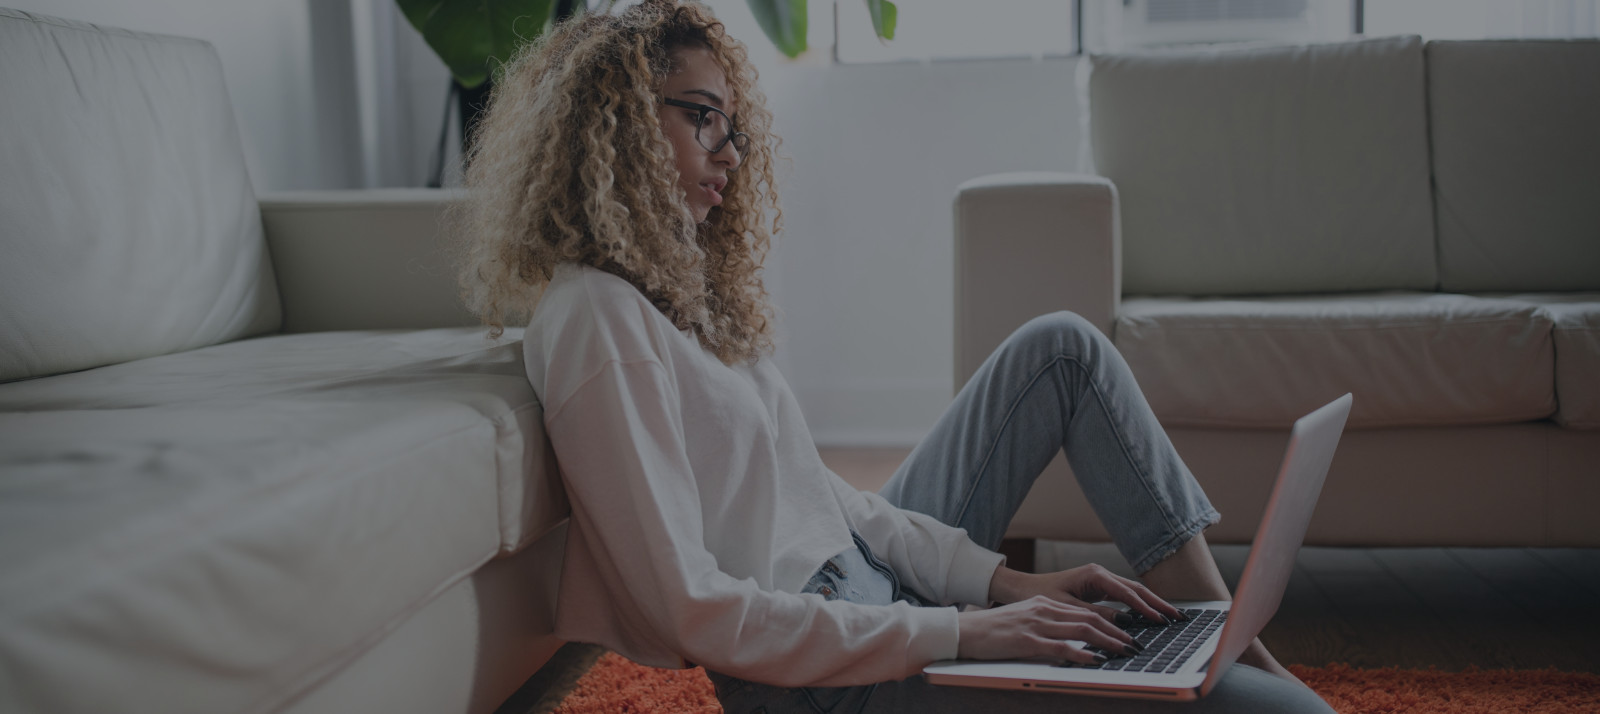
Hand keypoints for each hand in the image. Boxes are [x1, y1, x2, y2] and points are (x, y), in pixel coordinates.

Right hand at [956, 596, 1140, 663]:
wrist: (964, 631)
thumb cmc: (992, 630)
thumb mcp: (1024, 620)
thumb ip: (1047, 625)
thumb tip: (1072, 638)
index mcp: (1044, 604)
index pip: (1085, 611)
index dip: (1110, 622)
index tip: (1127, 633)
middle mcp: (1044, 610)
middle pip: (1089, 618)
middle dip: (1117, 632)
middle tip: (1135, 644)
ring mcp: (1036, 624)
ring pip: (1082, 630)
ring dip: (1108, 642)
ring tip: (1125, 652)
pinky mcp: (1027, 641)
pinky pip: (1061, 647)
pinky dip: (1082, 653)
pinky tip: (1096, 660)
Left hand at [988, 563, 1185, 624]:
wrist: (1022, 588)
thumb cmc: (1040, 596)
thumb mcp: (1068, 608)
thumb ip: (1096, 615)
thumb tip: (1125, 623)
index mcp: (1094, 575)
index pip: (1127, 593)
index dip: (1146, 608)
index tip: (1161, 620)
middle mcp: (1100, 574)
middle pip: (1136, 589)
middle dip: (1158, 603)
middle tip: (1178, 617)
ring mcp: (1100, 580)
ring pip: (1132, 592)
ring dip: (1151, 604)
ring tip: (1171, 617)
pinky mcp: (1098, 588)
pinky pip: (1124, 597)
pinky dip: (1138, 606)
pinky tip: (1150, 615)